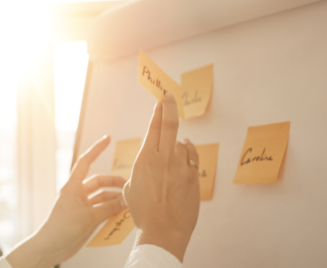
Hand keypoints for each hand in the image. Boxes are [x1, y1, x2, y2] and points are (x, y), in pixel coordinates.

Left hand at [6, 135, 126, 267]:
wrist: (50, 248)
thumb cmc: (61, 228)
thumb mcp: (88, 216)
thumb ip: (108, 208)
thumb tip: (125, 201)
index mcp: (73, 186)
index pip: (86, 162)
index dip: (97, 149)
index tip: (107, 138)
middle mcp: (78, 194)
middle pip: (100, 182)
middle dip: (114, 183)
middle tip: (129, 187)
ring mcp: (82, 207)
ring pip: (103, 198)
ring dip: (115, 200)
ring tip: (129, 204)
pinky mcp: (85, 219)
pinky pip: (102, 211)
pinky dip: (112, 212)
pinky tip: (122, 216)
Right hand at [124, 93, 199, 261]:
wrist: (163, 230)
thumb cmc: (143, 211)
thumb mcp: (132, 186)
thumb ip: (142, 168)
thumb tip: (150, 159)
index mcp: (145, 159)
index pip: (153, 127)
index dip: (158, 110)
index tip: (161, 99)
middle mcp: (163, 159)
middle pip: (170, 124)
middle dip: (170, 106)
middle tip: (170, 96)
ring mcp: (181, 167)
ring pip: (183, 144)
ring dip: (178, 145)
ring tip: (174, 153)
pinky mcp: (194, 177)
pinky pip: (192, 158)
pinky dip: (189, 153)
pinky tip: (186, 153)